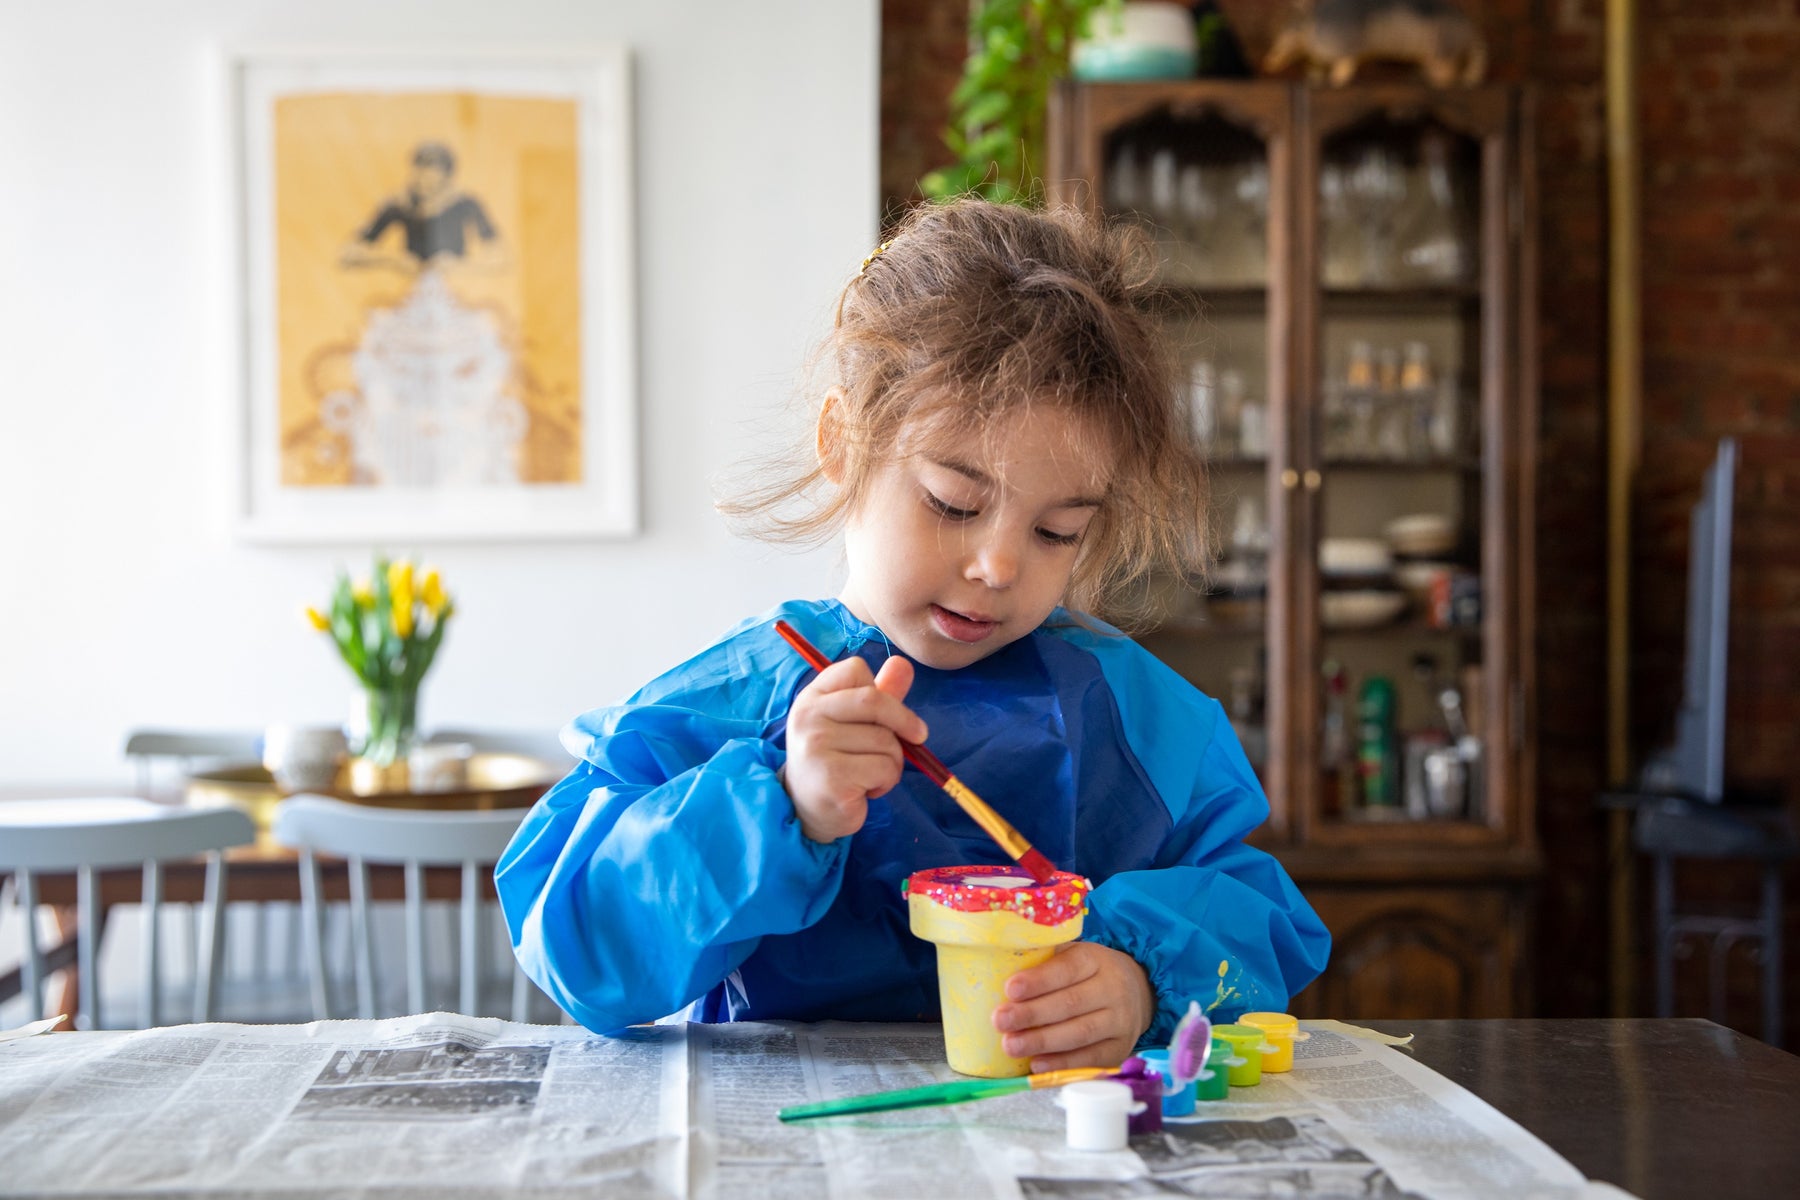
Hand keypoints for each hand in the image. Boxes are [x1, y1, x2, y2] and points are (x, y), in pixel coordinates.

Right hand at [781, 654, 924, 843]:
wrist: (807, 811)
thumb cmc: (835, 761)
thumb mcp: (854, 723)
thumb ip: (879, 694)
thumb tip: (904, 664)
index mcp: (811, 697)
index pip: (856, 669)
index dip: (881, 690)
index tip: (887, 714)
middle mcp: (808, 717)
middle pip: (875, 701)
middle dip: (904, 721)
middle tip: (917, 737)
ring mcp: (816, 746)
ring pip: (885, 740)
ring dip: (893, 761)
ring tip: (871, 773)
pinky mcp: (832, 777)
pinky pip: (884, 768)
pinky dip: (886, 781)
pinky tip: (867, 789)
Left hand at [992, 942, 1155, 1071]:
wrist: (1135, 992)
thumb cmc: (1085, 973)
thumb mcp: (1070, 955)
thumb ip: (1041, 960)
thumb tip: (995, 967)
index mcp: (1095, 959)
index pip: (1068, 968)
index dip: (1039, 980)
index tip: (1010, 989)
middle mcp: (1113, 989)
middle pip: (1071, 1003)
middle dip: (1032, 1014)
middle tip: (1000, 1021)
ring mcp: (1120, 1021)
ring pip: (1080, 1033)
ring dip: (1042, 1041)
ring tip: (1011, 1045)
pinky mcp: (1120, 1049)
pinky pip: (1090, 1059)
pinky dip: (1061, 1063)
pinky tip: (1036, 1063)